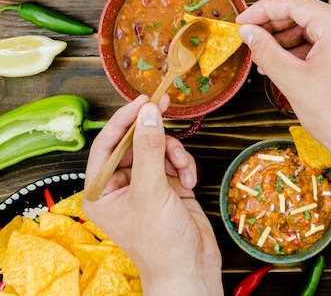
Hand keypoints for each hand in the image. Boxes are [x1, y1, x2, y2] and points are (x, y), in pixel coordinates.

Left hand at [83, 95, 222, 294]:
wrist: (190, 269)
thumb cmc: (160, 243)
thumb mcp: (151, 190)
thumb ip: (149, 149)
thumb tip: (148, 113)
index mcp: (101, 190)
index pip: (107, 144)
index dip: (124, 120)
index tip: (142, 100)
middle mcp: (121, 187)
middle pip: (136, 144)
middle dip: (156, 138)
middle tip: (166, 108)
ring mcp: (146, 187)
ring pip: (159, 150)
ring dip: (175, 155)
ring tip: (183, 170)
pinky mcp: (169, 189)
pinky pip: (175, 163)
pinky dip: (185, 167)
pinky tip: (190, 182)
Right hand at [236, 0, 330, 161]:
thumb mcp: (292, 80)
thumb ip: (266, 51)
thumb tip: (248, 32)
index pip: (294, 4)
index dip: (263, 11)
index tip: (243, 21)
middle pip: (305, 14)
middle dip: (274, 26)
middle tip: (250, 38)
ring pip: (314, 30)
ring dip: (287, 40)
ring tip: (264, 57)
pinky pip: (325, 44)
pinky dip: (303, 51)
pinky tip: (285, 65)